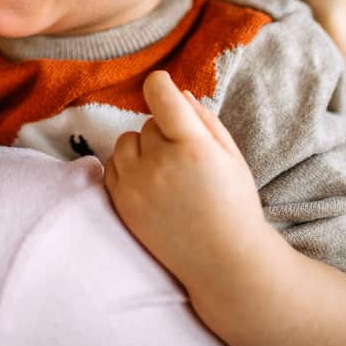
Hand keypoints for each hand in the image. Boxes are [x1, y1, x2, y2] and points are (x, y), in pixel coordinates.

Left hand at [104, 72, 266, 281]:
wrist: (223, 261)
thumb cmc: (233, 204)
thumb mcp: (231, 156)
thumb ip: (204, 119)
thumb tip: (176, 92)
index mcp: (193, 147)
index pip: (160, 95)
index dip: (160, 85)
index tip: (162, 86)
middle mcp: (160, 164)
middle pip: (147, 122)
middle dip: (164, 132)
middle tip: (185, 160)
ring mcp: (136, 185)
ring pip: (126, 141)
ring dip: (142, 149)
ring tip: (167, 173)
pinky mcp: (120, 203)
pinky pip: (112, 165)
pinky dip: (127, 168)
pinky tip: (151, 185)